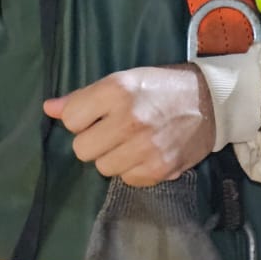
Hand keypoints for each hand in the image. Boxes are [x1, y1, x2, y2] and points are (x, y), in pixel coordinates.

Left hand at [45, 64, 214, 185]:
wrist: (211, 101)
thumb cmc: (160, 86)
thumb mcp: (123, 80)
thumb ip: (84, 97)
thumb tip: (49, 109)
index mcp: (117, 90)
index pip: (71, 120)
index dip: (80, 119)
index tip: (95, 116)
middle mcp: (129, 119)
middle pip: (82, 149)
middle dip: (94, 142)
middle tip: (112, 132)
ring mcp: (145, 147)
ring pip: (103, 168)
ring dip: (113, 157)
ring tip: (131, 142)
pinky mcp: (160, 169)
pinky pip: (127, 180)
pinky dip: (133, 169)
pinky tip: (146, 153)